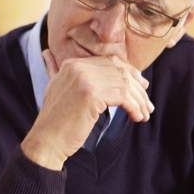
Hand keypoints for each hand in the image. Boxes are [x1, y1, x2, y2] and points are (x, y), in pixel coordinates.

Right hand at [20, 53, 152, 168]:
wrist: (46, 141)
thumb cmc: (55, 120)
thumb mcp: (54, 87)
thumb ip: (54, 68)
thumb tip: (46, 52)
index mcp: (72, 63)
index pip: (111, 62)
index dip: (130, 74)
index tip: (141, 88)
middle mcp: (78, 67)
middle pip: (121, 72)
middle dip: (138, 89)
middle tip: (147, 104)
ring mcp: (85, 80)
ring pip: (125, 85)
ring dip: (139, 101)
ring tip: (144, 114)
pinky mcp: (92, 95)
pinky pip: (124, 97)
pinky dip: (134, 108)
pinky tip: (137, 117)